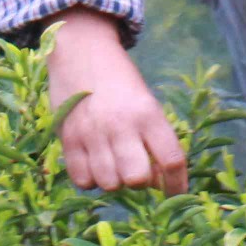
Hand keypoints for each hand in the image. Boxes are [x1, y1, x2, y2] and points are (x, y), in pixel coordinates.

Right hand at [45, 8, 187, 193]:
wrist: (81, 51)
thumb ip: (154, 138)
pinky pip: (83, 180)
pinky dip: (91, 180)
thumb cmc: (120, 81)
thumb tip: (161, 182)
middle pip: (138, 179)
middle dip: (141, 182)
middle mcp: (121, 125)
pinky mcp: (68, 138)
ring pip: (110, 183)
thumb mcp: (146, 102)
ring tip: (113, 164)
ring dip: (115, 181)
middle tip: (136, 170)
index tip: (176, 194)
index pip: (172, 160)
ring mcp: (92, 133)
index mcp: (148, 114)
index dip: (177, 185)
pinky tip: (94, 165)